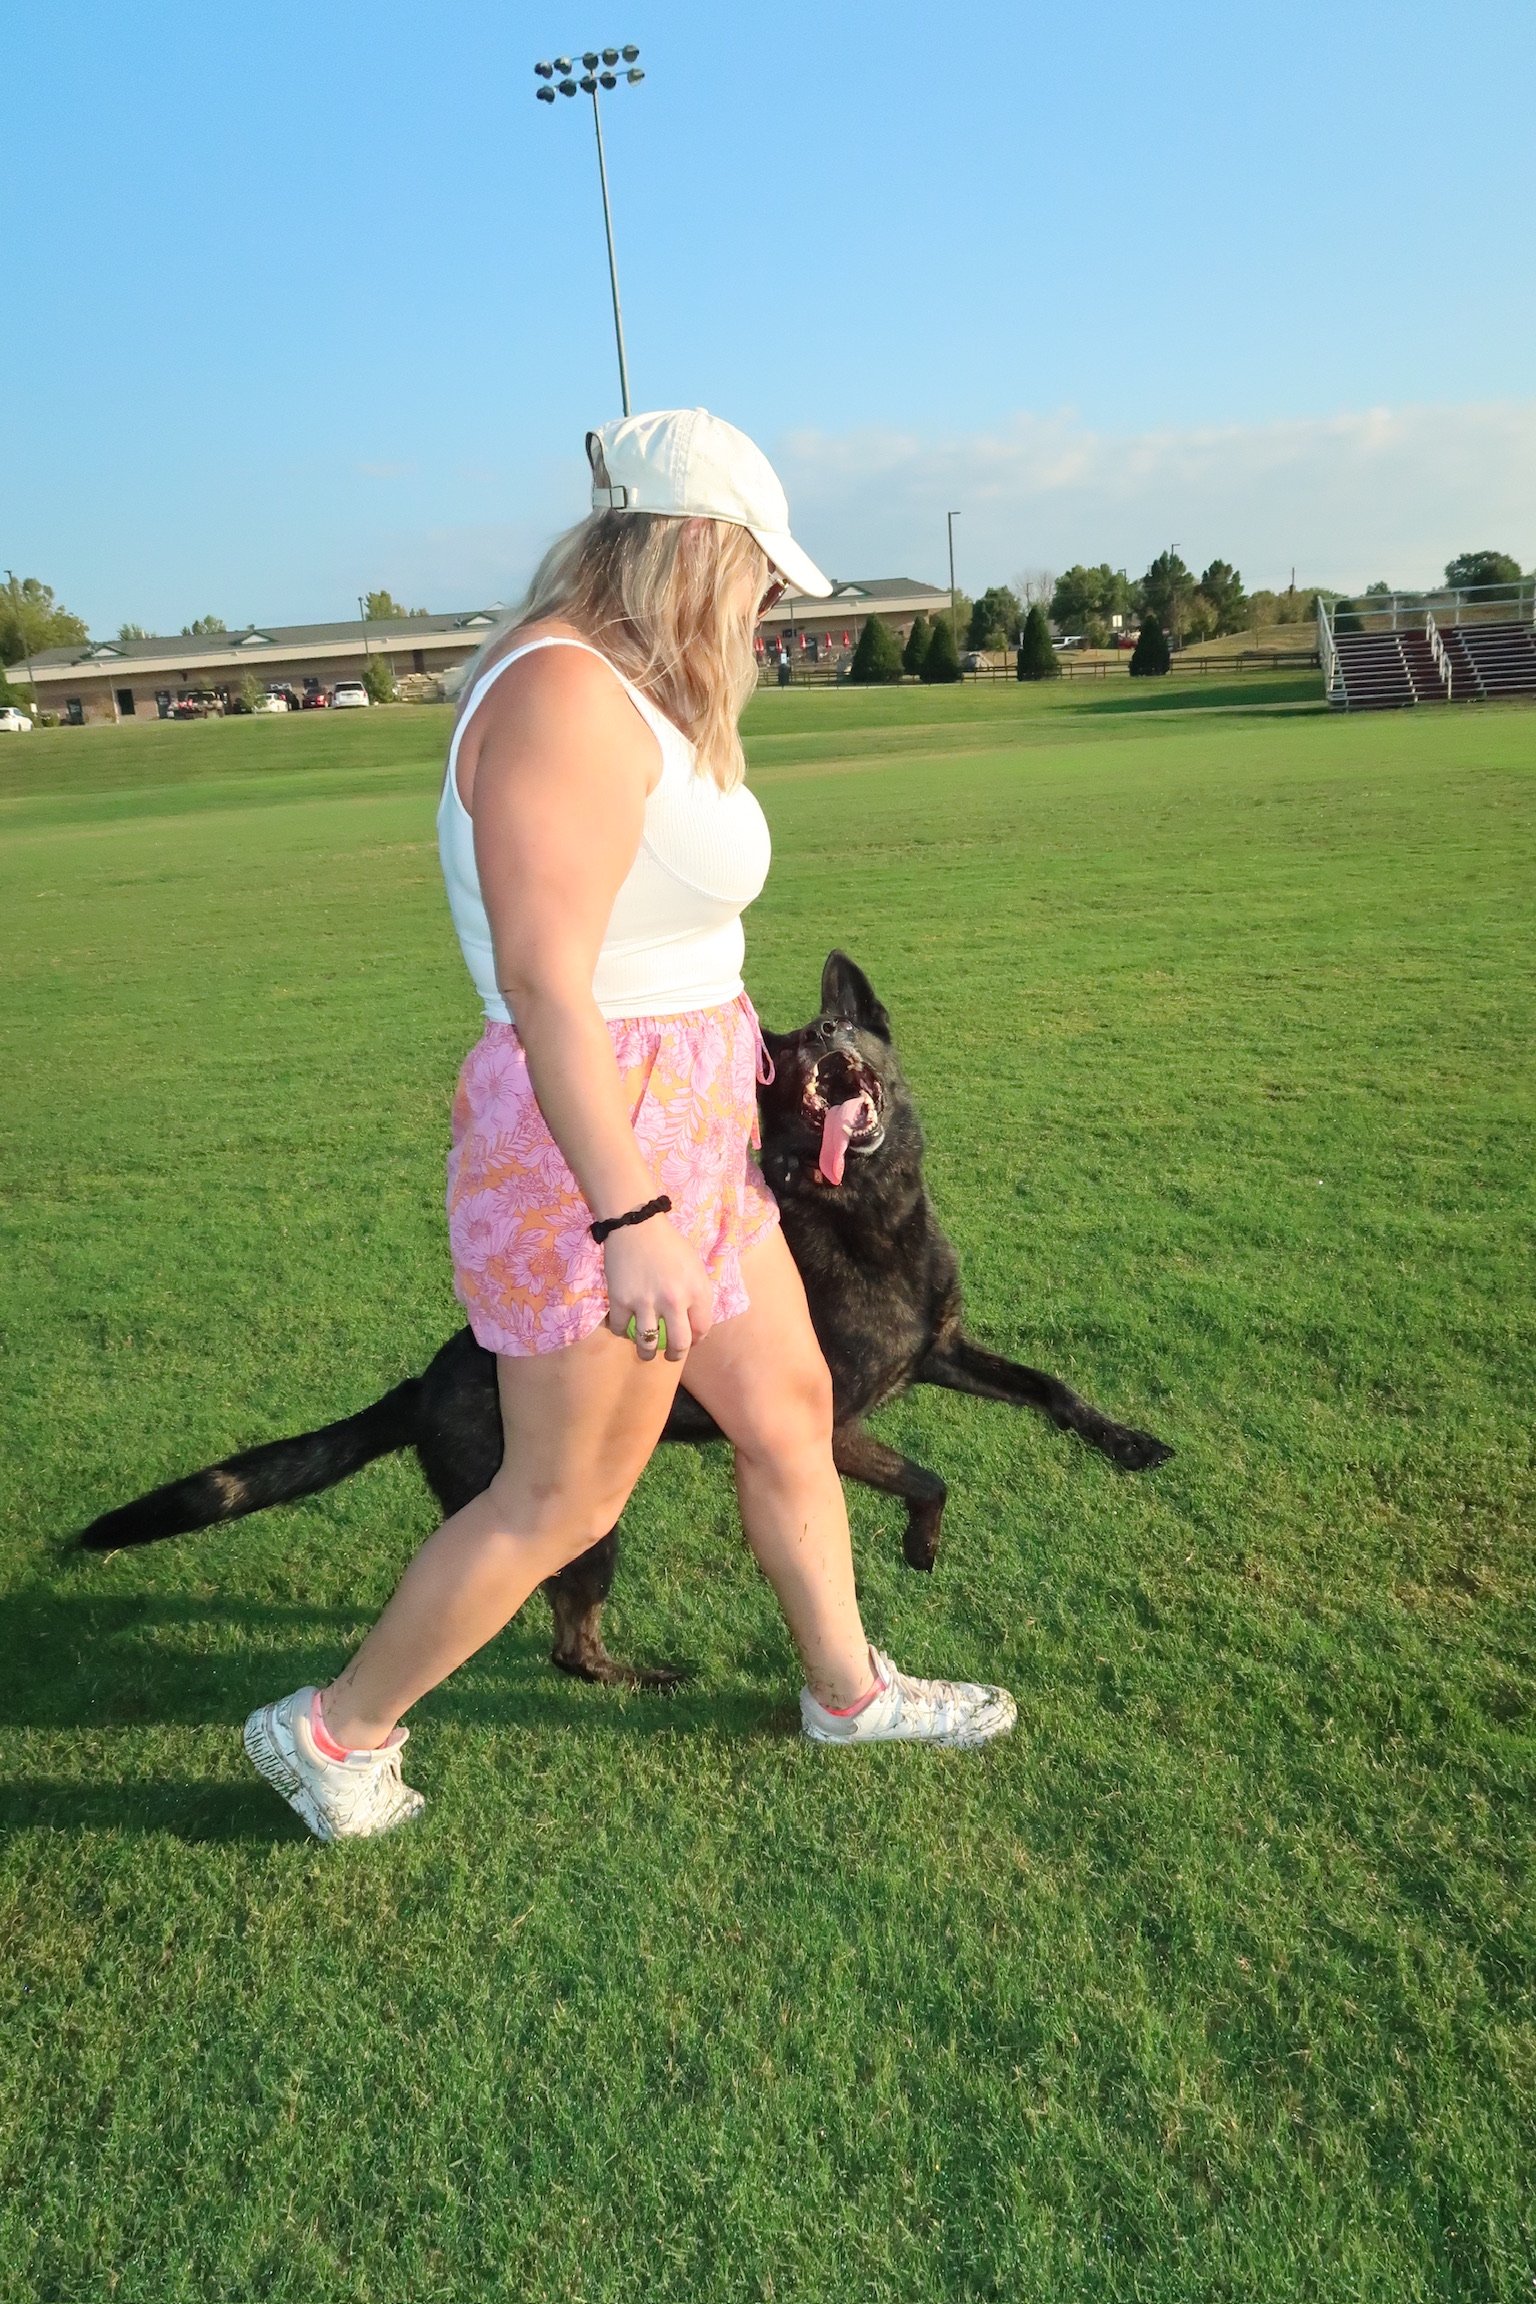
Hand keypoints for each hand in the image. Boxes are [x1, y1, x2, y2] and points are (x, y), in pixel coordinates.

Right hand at [602, 1215, 714, 1362]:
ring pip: (647, 1344)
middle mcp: (673, 1300)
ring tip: (646, 1352)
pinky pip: (620, 1328)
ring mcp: (645, 1302)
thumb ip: (699, 1295)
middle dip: (676, 1356)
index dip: (697, 1339)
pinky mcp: (620, 1300)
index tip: (690, 1340)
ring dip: (647, 1353)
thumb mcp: (695, 1267)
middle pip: (678, 1344)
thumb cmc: (669, 1245)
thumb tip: (697, 1325)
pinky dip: (621, 1331)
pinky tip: (624, 1327)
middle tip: (671, 1355)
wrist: (637, 1225)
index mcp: (697, 1290)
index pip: (702, 1329)